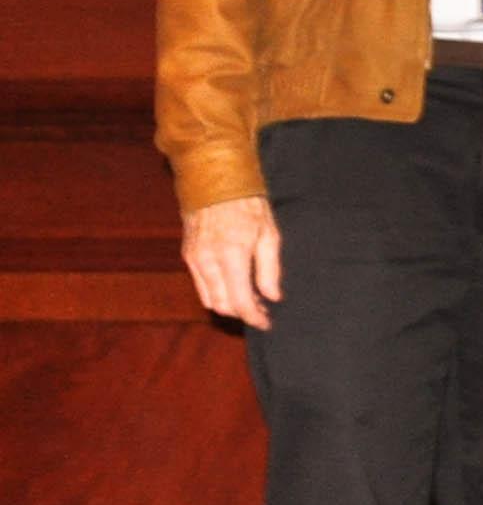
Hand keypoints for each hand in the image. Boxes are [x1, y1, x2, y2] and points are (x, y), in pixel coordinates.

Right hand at [182, 196, 281, 328]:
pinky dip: (216, 293)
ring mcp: (194, 259)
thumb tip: (272, 297)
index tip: (267, 323)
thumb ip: (270, 270)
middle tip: (262, 310)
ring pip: (209, 299)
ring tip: (251, 300)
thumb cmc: (247, 205)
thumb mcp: (269, 234)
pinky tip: (234, 287)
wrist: (214, 181)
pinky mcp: (188, 255)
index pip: (240, 301)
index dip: (254, 317)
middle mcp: (208, 260)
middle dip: (243, 313)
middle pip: (223, 305)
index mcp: (232, 255)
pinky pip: (201, 286)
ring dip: (229, 305)